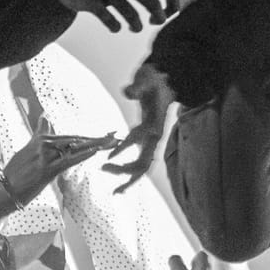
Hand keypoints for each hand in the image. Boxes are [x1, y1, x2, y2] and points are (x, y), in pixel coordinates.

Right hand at [0, 120, 118, 209]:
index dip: (89, 137)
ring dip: (96, 145)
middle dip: (98, 139)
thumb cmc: (14, 175)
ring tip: (112, 142)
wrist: (1, 192)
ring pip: (75, 148)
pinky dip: (84, 155)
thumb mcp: (26, 151)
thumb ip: (38, 135)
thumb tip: (46, 117)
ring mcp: (43, 156)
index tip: (105, 134)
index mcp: (39, 140)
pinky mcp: (46, 170)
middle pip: (76, 140)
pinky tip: (96, 151)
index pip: (69, 137)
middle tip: (116, 136)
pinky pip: (68, 161)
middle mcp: (42, 144)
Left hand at [106, 61, 174, 191]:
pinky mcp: (146, 141)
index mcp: (154, 124)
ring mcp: (151, 140)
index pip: (140, 140)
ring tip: (114, 192)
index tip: (107, 158)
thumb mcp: (148, 78)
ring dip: (128, 179)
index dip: (124, 150)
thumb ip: (138, 87)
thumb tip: (128, 92)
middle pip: (144, 163)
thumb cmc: (156, 79)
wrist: (166, 80)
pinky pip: (139, 162)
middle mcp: (154, 136)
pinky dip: (128, 171)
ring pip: (143, 167)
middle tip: (103, 170)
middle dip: (126, 172)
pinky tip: (114, 172)